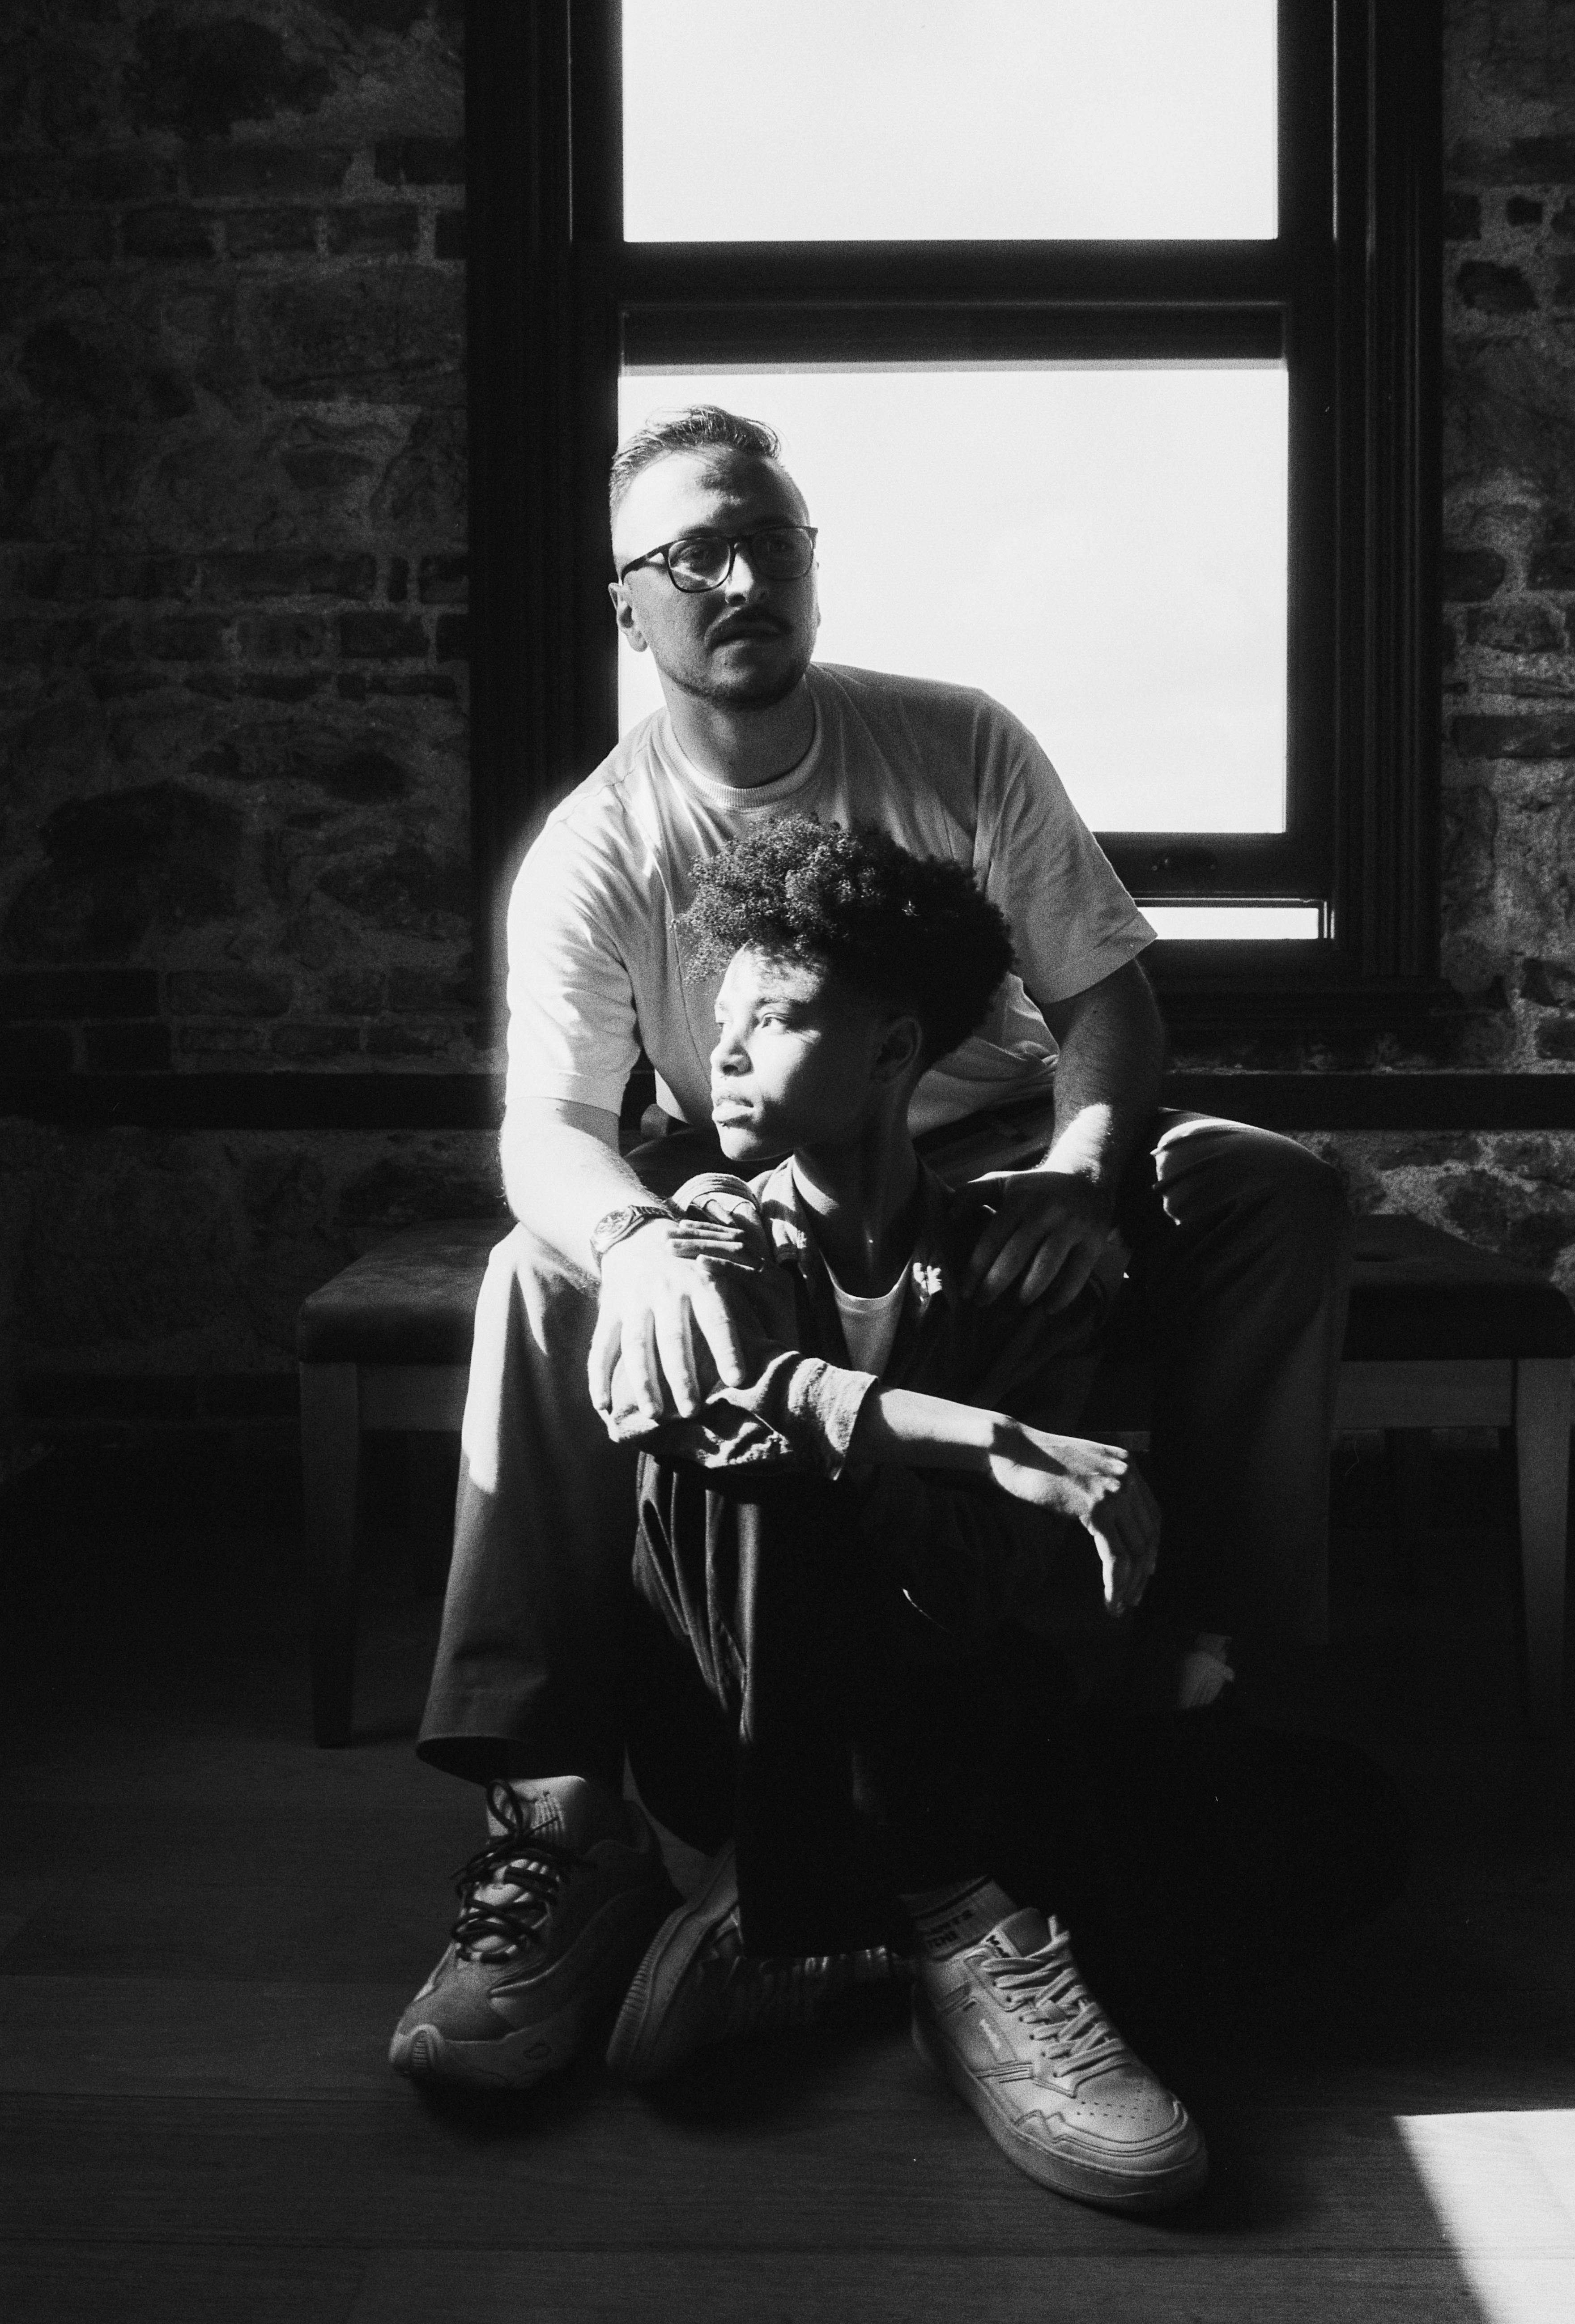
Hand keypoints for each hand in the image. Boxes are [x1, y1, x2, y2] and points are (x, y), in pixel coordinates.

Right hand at [587, 1220, 753, 1426]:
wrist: (636, 1231)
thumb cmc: (688, 1263)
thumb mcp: (714, 1271)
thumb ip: (733, 1305)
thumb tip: (769, 1348)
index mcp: (699, 1282)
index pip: (716, 1318)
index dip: (727, 1348)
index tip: (738, 1379)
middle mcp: (666, 1291)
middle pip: (673, 1337)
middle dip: (682, 1375)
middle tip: (693, 1411)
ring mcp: (634, 1301)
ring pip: (636, 1345)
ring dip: (644, 1382)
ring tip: (654, 1415)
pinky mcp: (609, 1310)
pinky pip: (601, 1346)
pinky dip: (598, 1377)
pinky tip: (603, 1405)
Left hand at [959, 1168, 1113, 1307]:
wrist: (1086, 1176)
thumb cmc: (1035, 1188)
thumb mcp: (1003, 1182)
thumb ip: (972, 1194)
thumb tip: (950, 1217)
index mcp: (1019, 1200)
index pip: (992, 1240)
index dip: (976, 1270)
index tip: (965, 1291)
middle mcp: (1045, 1212)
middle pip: (1015, 1258)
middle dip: (994, 1286)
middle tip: (982, 1304)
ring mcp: (1071, 1227)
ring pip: (1045, 1269)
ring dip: (1027, 1294)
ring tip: (1015, 1305)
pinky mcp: (1094, 1240)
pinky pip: (1076, 1276)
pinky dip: (1061, 1297)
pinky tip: (1048, 1308)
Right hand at [985, 1423, 1158, 1615]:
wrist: (1010, 1448)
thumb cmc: (1035, 1462)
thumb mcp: (1082, 1470)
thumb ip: (1102, 1487)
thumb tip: (1111, 1524)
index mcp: (1126, 1464)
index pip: (1152, 1515)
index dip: (1150, 1549)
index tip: (1143, 1574)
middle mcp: (1127, 1474)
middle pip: (1149, 1535)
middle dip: (1143, 1573)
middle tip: (1133, 1597)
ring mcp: (1113, 1489)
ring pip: (1136, 1550)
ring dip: (1130, 1584)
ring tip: (1120, 1604)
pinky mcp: (1096, 1507)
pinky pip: (1115, 1555)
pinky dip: (1115, 1583)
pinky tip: (1109, 1599)